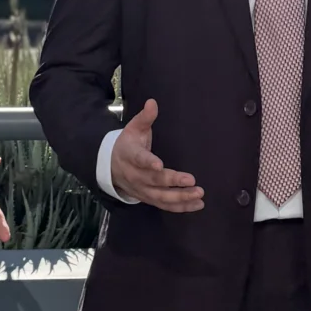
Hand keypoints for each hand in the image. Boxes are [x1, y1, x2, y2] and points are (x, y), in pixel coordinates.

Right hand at [109, 97, 204, 211]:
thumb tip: (152, 102)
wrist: (111, 167)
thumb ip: (145, 117)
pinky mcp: (148, 199)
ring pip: (161, 197)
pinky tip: (197, 205)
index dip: (148, 162)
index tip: (159, 165)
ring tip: (199, 195)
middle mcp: (135, 175)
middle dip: (172, 182)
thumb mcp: (133, 128)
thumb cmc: (128, 144)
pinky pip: (164, 205)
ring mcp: (142, 190)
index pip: (139, 159)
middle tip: (192, 181)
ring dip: (180, 198)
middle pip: (153, 181)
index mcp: (130, 155)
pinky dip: (181, 207)